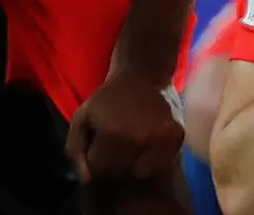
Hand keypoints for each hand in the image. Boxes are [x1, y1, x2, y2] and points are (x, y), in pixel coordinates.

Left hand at [65, 71, 184, 182]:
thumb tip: (87, 180)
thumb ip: (76, 149)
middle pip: (123, 172)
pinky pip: (164, 163)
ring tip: (132, 148)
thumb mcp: (82, 117)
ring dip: (135, 165)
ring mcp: (162, 138)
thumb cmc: (109, 96)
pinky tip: (148, 145)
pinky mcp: (178, 136)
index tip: (98, 147)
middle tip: (116, 147)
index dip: (96, 160)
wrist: (144, 73)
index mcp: (115, 134)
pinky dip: (155, 160)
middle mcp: (141, 139)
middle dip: (115, 164)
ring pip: (144, 172)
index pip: (101, 169)